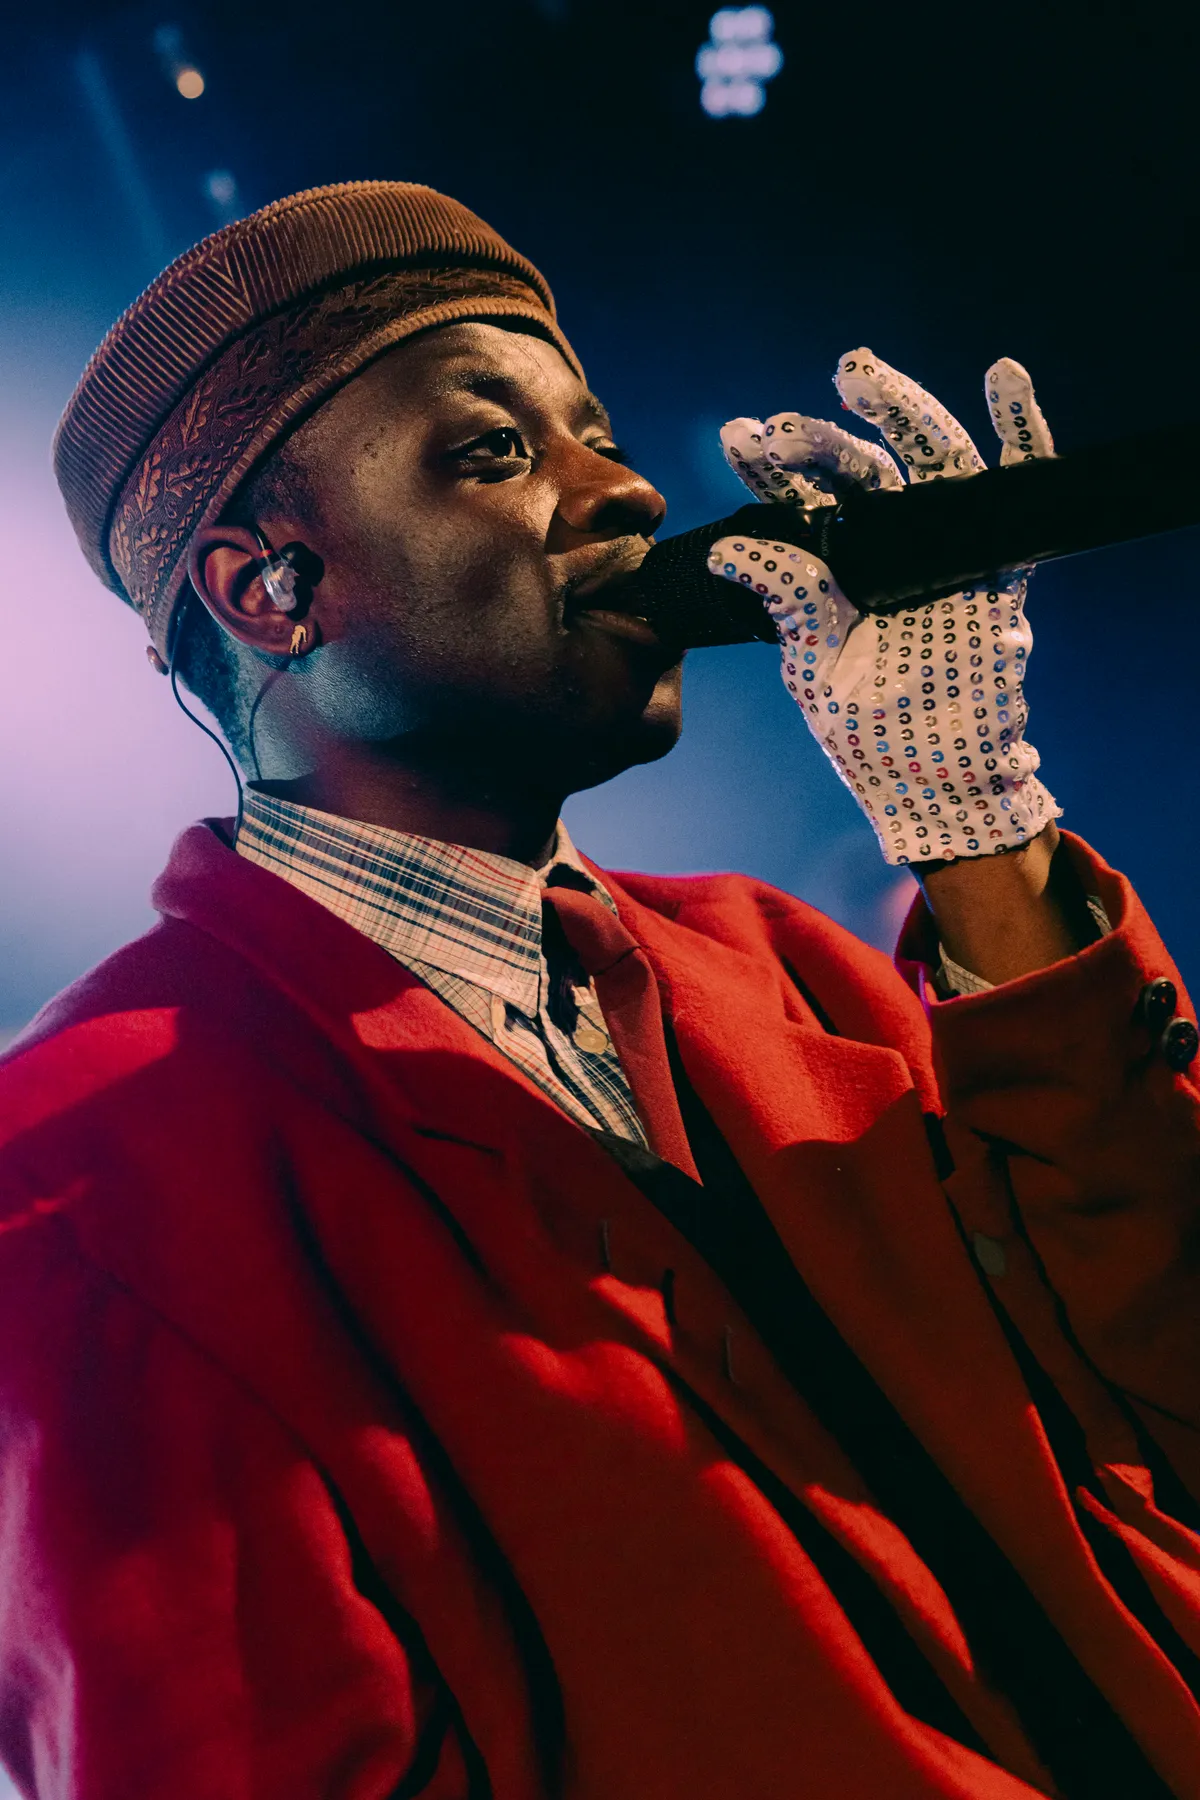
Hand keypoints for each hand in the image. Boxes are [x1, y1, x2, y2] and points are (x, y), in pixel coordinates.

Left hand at [709, 351, 1060, 867]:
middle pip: (861, 470)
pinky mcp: (998, 566)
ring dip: (898, 411)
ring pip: (928, 460)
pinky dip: (1020, 433)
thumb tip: (727, 549)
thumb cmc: (873, 734)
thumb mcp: (815, 668)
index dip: (770, 468)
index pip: (799, 502)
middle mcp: (889, 547)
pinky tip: (1003, 380)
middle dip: (823, 437)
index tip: (738, 437)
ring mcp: (947, 549)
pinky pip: (1017, 488)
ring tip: (857, 377)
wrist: (941, 784)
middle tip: (786, 425)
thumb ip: (787, 603)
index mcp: (835, 569)